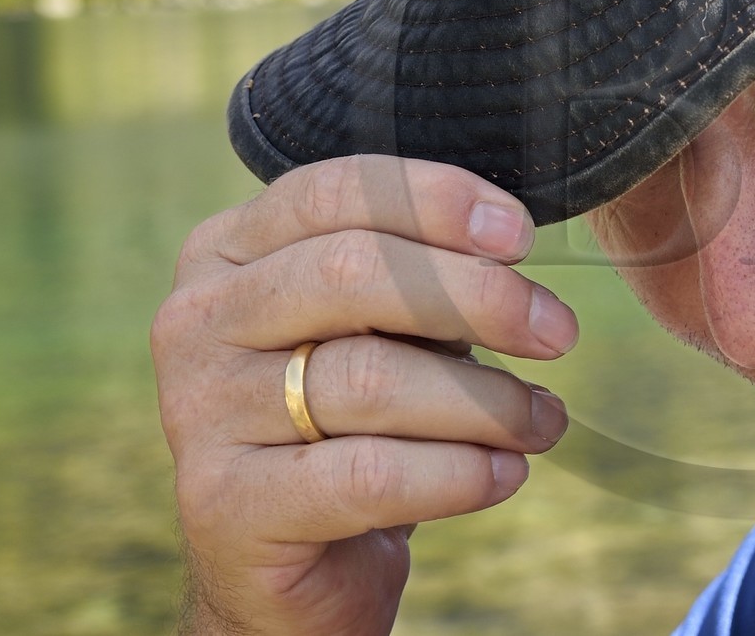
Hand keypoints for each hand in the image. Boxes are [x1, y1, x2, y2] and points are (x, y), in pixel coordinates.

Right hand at [152, 156, 576, 633]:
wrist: (293, 564)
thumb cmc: (351, 420)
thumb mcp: (378, 327)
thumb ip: (417, 277)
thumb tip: (507, 248)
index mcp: (227, 250)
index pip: (336, 190)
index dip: (438, 201)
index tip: (520, 236)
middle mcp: (197, 318)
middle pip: (352, 273)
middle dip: (478, 296)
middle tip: (557, 331)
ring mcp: (198, 412)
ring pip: (370, 379)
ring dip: (487, 399)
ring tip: (542, 419)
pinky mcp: (222, 505)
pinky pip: (368, 476)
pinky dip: (459, 472)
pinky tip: (506, 472)